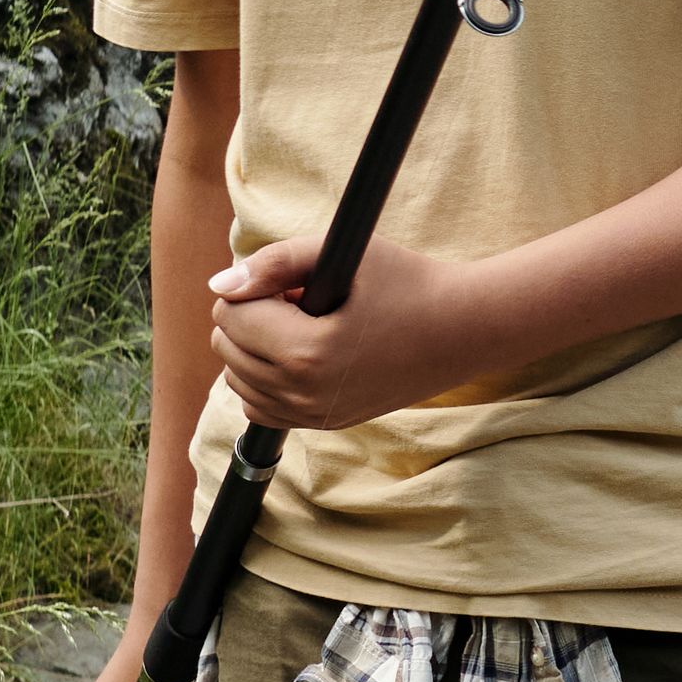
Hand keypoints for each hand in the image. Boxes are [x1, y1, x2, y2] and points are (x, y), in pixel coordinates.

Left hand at [208, 232, 520, 430]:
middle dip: (251, 316)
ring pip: (237, 379)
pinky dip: (264, 379)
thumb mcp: (341, 256)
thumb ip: (274, 262)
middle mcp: (304, 392)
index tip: (292, 281)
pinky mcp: (324, 424)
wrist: (461, 331)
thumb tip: (220, 285)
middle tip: (300, 300)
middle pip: (227, 347)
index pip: (230, 314)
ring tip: (303, 326)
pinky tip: (299, 355)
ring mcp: (313, 415)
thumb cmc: (407, 283)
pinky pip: (260, 407)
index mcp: (306, 350)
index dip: (253, 287)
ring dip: (255, 347)